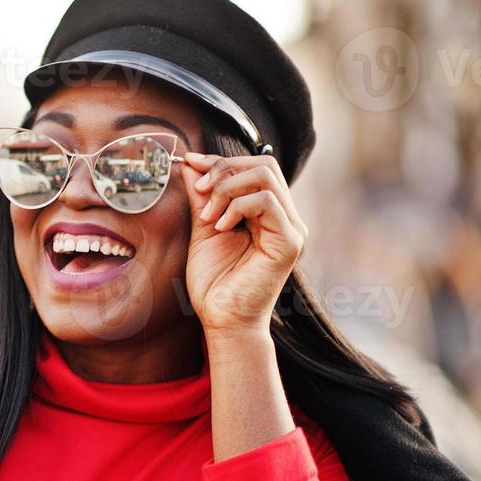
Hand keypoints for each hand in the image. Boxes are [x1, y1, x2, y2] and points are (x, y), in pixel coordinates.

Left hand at [178, 151, 306, 336]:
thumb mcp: (203, 228)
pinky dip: (237, 207)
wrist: (222, 320)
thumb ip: (201, 197)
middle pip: (264, 164)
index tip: (190, 162)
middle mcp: (284, 216)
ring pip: (265, 177)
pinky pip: (267, 202)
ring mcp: (291, 228)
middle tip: (199, 190)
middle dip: (224, 169)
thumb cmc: (214, 281)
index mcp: (267, 212)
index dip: (220, 160)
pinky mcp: (289, 241)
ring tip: (208, 216)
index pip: (254, 167)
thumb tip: (190, 163)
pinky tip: (222, 227)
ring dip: (227, 189)